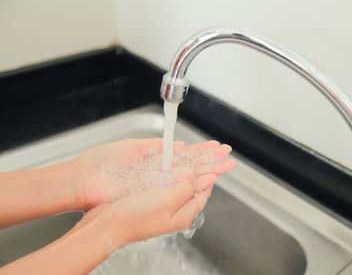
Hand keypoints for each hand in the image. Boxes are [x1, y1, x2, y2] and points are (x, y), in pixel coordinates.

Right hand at [71, 140, 234, 249]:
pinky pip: (164, 182)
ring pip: (178, 183)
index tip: (216, 161)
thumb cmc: (136, 216)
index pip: (203, 193)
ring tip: (192, 157)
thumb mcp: (168, 199)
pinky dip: (169, 171)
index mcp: (184, 213)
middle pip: (193, 186)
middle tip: (213, 154)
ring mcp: (161, 205)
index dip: (210, 175)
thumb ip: (186, 186)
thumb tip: (195, 174)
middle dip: (203, 169)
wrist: (107, 225)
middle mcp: (174, 210)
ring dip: (186, 169)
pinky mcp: (148, 199)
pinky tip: (168, 164)